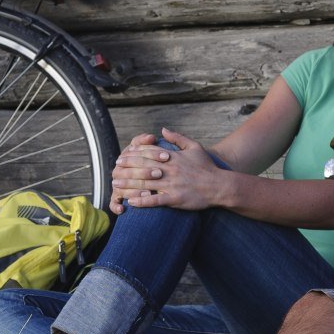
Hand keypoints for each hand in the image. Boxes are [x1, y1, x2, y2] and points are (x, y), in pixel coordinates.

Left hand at [110, 129, 224, 211]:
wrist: (220, 186)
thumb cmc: (207, 167)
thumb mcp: (194, 147)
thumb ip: (177, 138)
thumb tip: (162, 130)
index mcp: (173, 157)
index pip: (148, 153)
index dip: (133, 154)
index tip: (122, 156)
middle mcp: (169, 170)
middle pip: (142, 167)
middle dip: (126, 168)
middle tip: (114, 168)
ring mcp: (171, 185)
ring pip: (145, 184)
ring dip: (128, 184)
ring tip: (116, 184)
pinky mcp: (175, 199)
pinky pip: (155, 200)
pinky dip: (142, 201)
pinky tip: (131, 202)